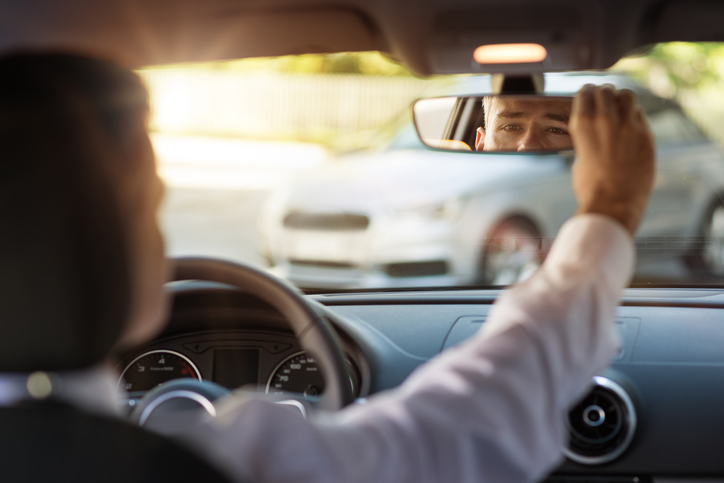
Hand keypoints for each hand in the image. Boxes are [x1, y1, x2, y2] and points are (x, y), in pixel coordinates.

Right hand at [569, 84, 654, 235]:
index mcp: (582, 124)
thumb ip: (587, 140)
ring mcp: (628, 126)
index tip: (589, 95)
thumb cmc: (590, 187)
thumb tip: (594, 133)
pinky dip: (634, 117)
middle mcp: (605, 119)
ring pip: (627, 95)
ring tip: (620, 107)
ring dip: (621, 99)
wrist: (613, 203)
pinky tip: (630, 126)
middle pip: (606, 90)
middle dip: (604, 94)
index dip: (587, 93)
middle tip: (604, 99)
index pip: (585, 93)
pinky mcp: (646, 136)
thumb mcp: (579, 157)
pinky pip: (640, 116)